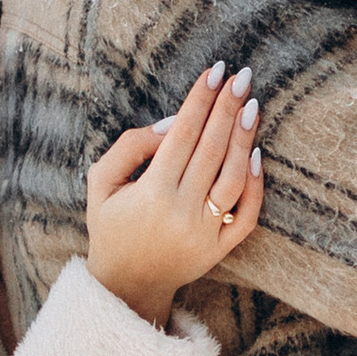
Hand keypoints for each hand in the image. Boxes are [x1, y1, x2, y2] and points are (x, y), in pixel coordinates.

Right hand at [84, 64, 262, 327]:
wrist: (125, 285)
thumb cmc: (111, 226)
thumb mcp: (101, 183)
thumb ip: (129, 147)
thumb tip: (170, 123)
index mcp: (151, 192)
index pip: (184, 133)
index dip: (201, 99)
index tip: (216, 71)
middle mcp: (182, 211)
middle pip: (213, 149)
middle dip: (228, 108)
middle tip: (242, 77)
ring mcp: (204, 233)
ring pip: (234, 178)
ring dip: (245, 139)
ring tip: (251, 106)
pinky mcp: (219, 250)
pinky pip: (246, 215)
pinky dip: (255, 185)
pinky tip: (256, 154)